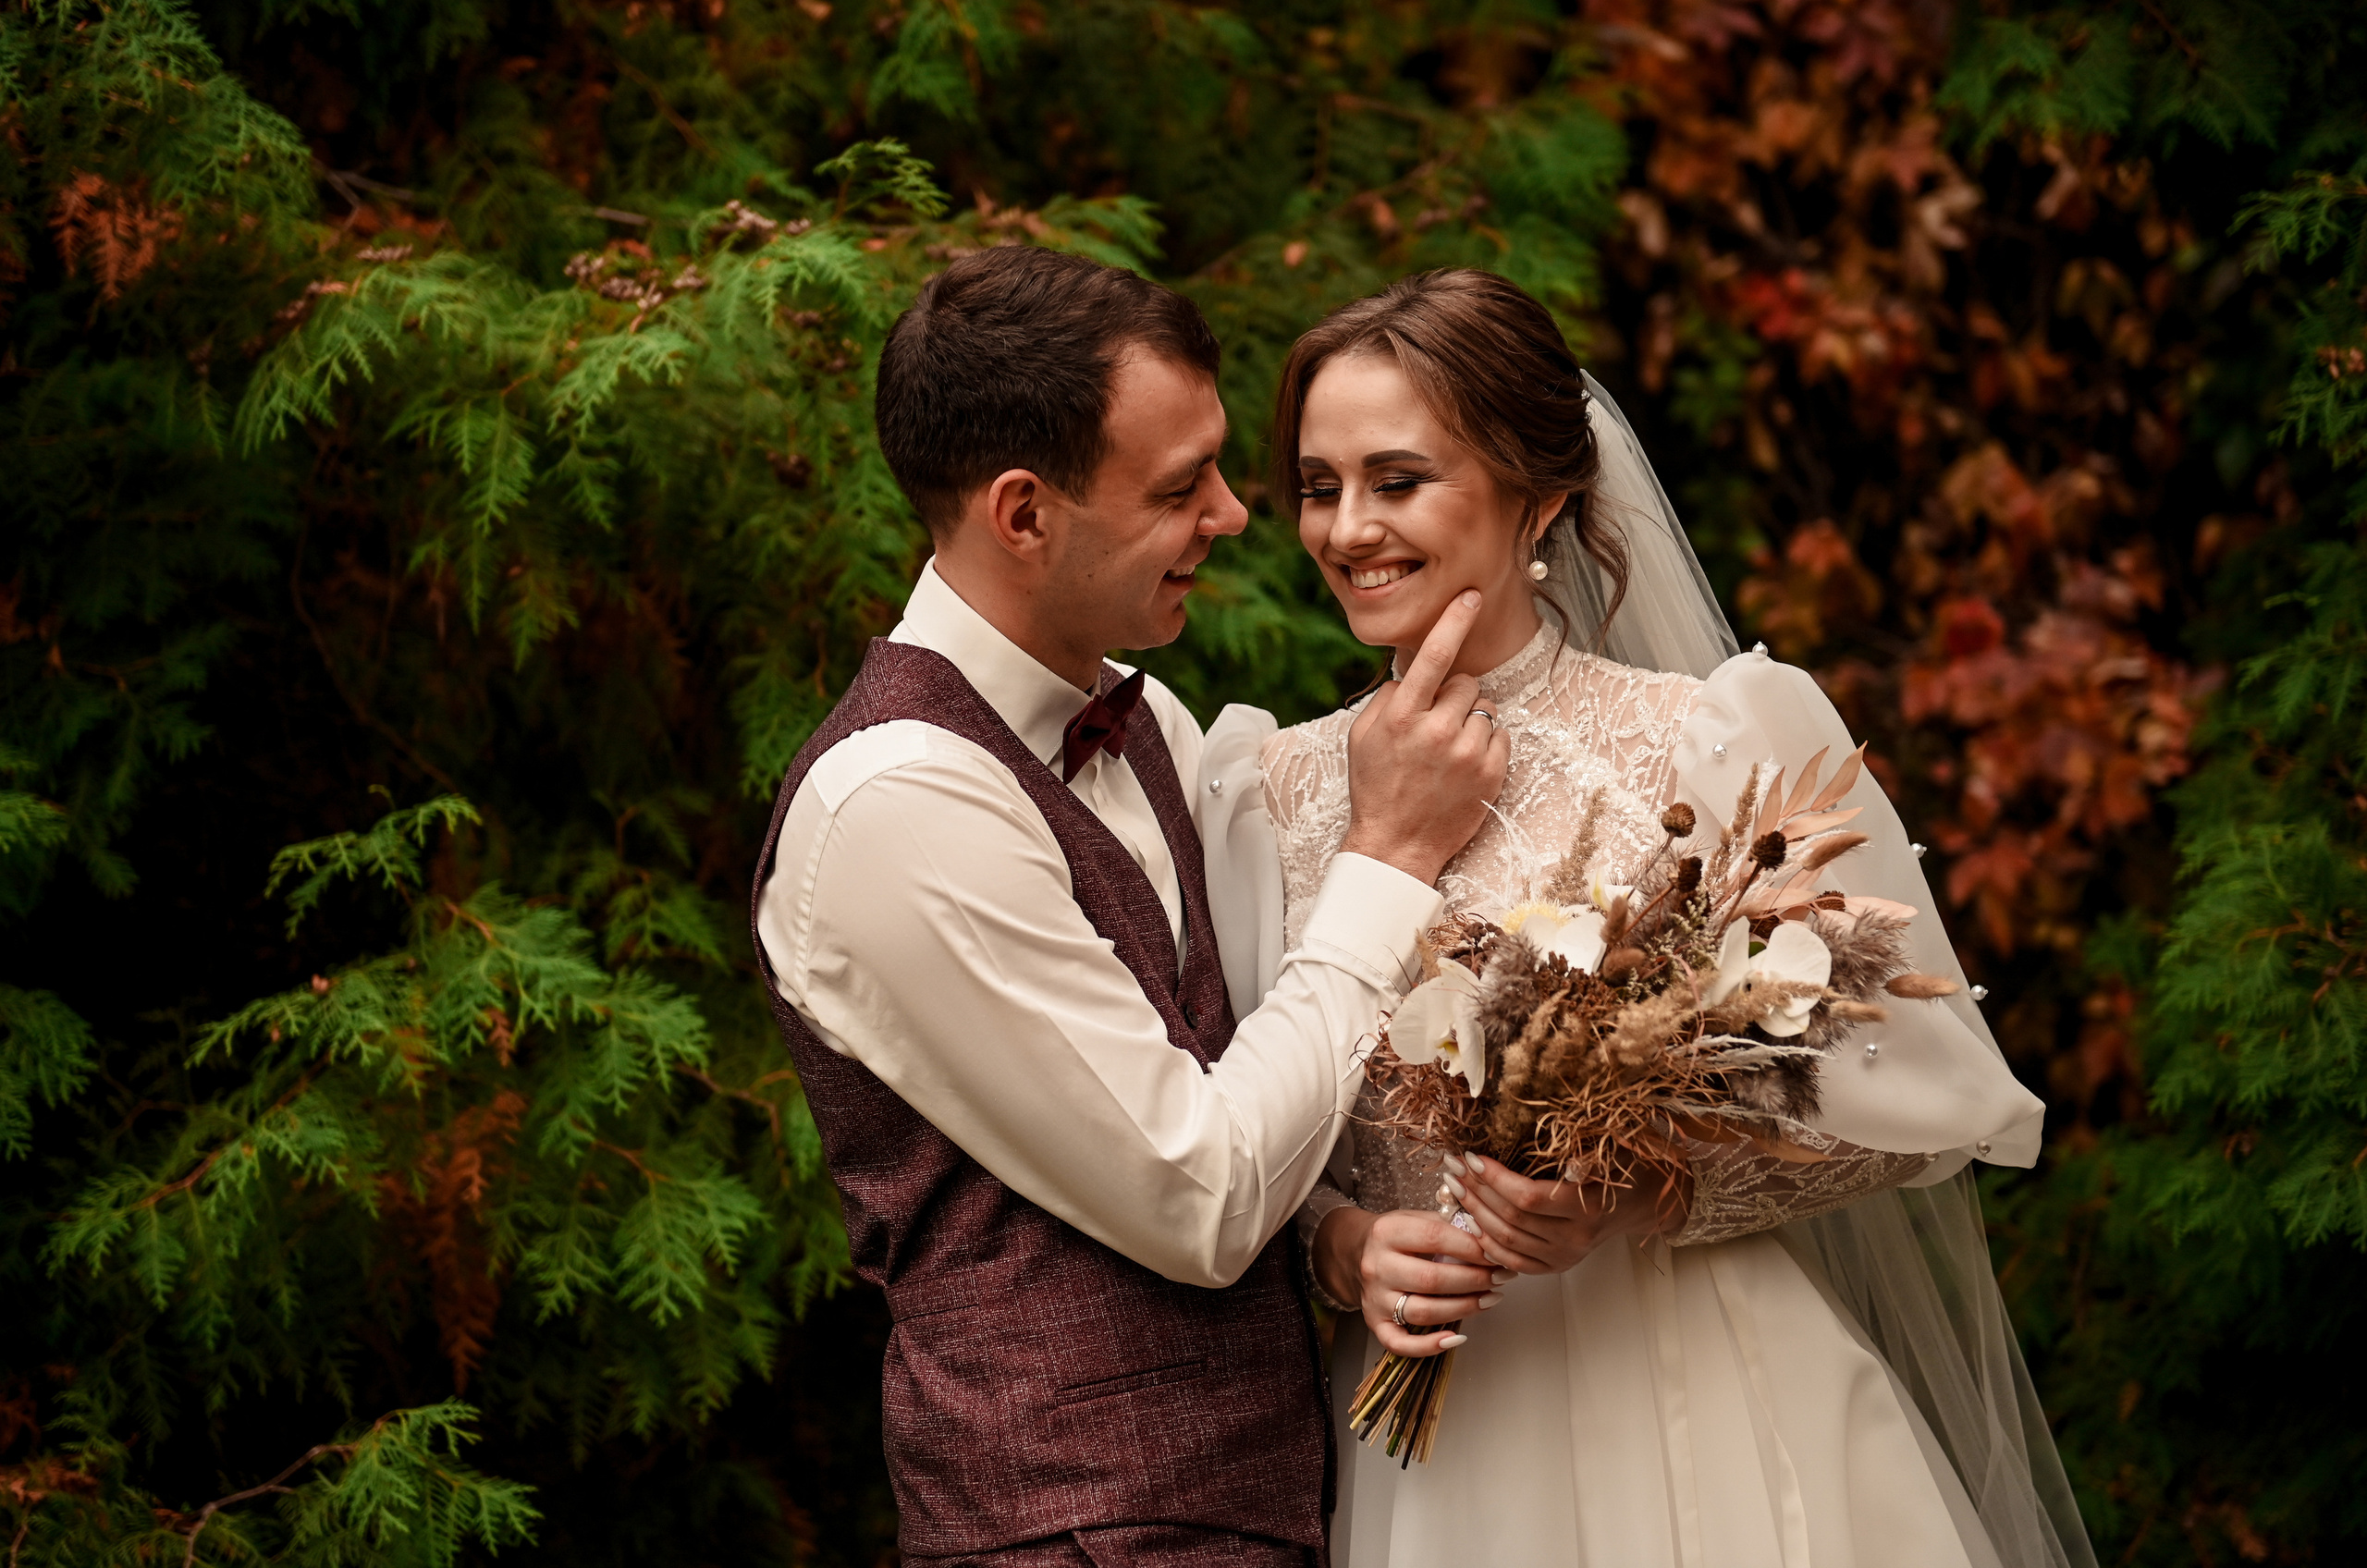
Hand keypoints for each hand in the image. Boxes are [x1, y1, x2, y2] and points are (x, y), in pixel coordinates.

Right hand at [1313, 1204, 1510, 1359]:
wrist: (1352, 1253)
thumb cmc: (1394, 1236)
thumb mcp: (1413, 1217)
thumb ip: (1447, 1224)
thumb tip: (1486, 1236)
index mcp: (1387, 1232)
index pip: (1435, 1237)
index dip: (1471, 1247)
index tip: (1496, 1252)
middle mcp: (1377, 1266)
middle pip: (1432, 1279)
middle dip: (1475, 1279)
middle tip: (1501, 1276)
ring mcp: (1375, 1298)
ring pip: (1424, 1312)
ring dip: (1465, 1308)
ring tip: (1490, 1298)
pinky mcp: (1374, 1323)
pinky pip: (1401, 1343)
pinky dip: (1430, 1346)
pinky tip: (1456, 1338)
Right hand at [1339, 590, 1511, 885]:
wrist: (1396, 845)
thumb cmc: (1376, 787)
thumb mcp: (1362, 736)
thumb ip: (1389, 697)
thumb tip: (1414, 672)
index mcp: (1402, 716)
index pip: (1433, 656)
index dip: (1453, 621)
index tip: (1470, 596)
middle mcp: (1437, 730)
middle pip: (1467, 682)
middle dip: (1455, 696)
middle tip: (1436, 725)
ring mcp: (1467, 754)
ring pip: (1486, 709)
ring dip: (1471, 721)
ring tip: (1449, 751)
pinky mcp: (1491, 774)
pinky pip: (1501, 736)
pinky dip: (1486, 744)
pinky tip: (1464, 766)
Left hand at [1443, 1152, 1690, 1275]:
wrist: (1645, 1201)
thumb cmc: (1627, 1166)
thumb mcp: (1611, 1148)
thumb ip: (1582, 1151)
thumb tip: (1550, 1147)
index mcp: (1588, 1207)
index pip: (1528, 1198)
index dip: (1495, 1179)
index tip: (1472, 1156)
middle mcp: (1575, 1238)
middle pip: (1511, 1219)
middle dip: (1476, 1191)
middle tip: (1452, 1166)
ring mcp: (1566, 1256)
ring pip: (1506, 1241)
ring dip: (1475, 1213)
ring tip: (1455, 1186)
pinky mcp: (1557, 1266)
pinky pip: (1513, 1261)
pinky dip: (1488, 1243)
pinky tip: (1471, 1220)